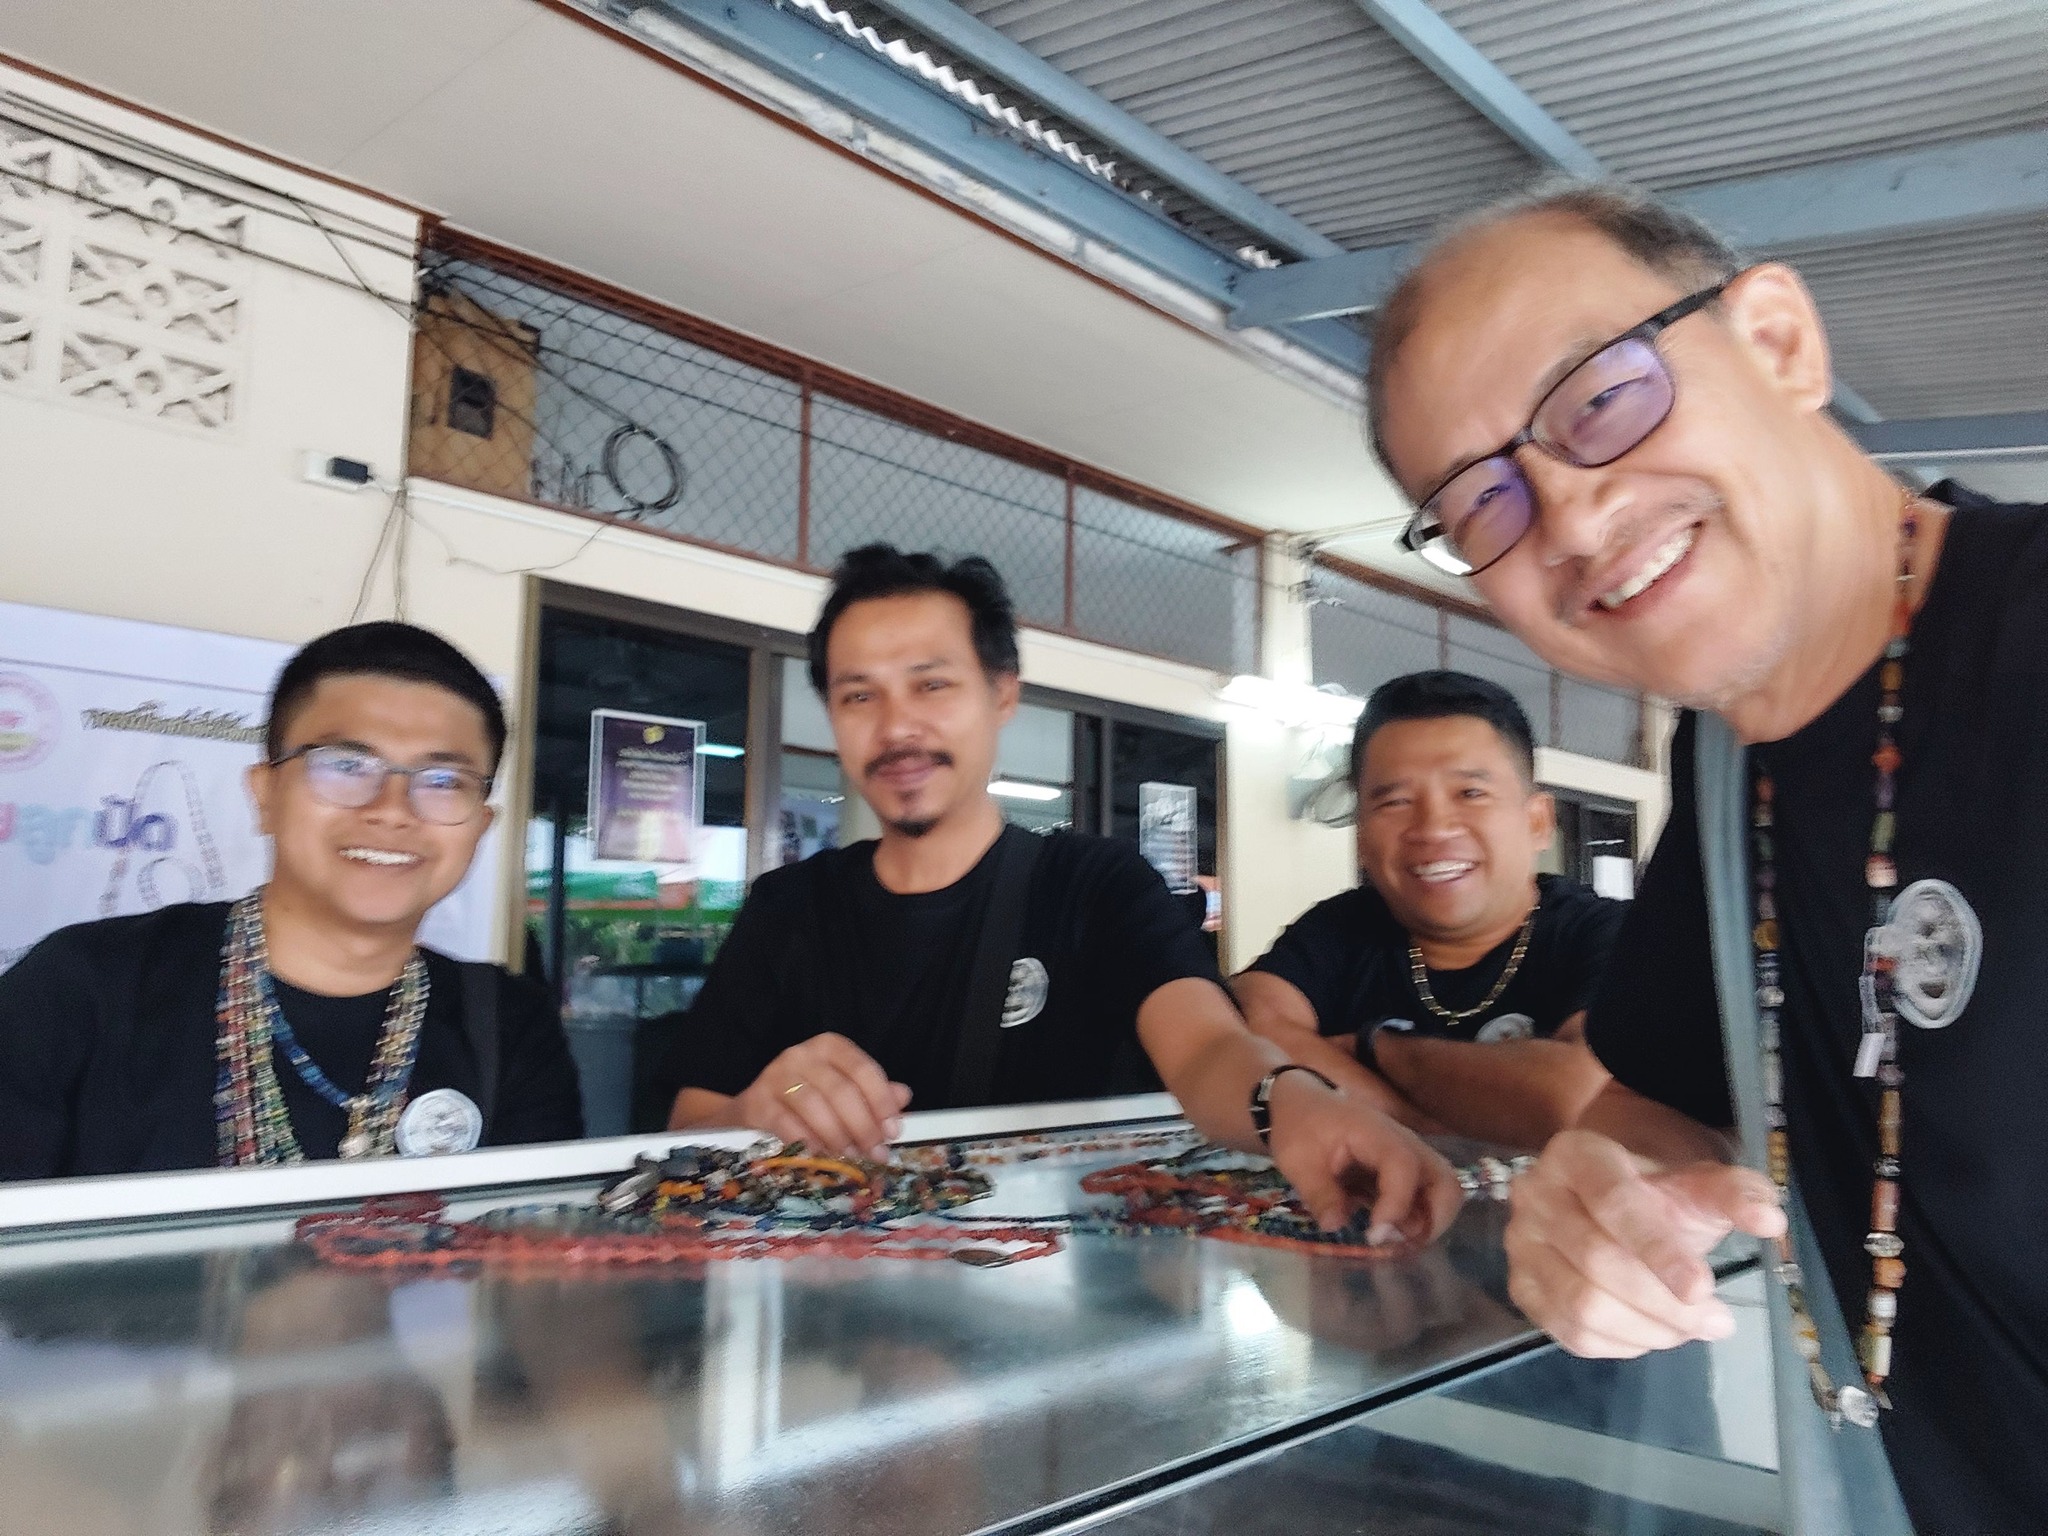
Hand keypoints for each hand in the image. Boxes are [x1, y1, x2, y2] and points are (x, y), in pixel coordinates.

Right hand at [728, 1034, 912, 1159]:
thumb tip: (903, 1096)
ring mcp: (776, 1076)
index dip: (881, 1102)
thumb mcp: (841, 1088)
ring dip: (839, 1137)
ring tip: (851, 1155)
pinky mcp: (757, 1101)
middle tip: (876, 1152)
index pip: (862, 1069)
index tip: (893, 1131)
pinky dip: (809, 1142)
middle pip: (841, 1090)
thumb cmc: (806, 1096)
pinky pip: (788, 1124)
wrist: (752, 1106)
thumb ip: (873, 1093)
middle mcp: (802, 1055)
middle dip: (863, 1126)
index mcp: (830, 1047)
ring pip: (816, 1107)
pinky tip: (822, 1155)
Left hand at [1264, 1073, 1464, 1244]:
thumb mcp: (1297, 1160)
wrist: (1304, 1105)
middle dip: (1433, 1220)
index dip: (1396, 1204)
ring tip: (1392, 1241)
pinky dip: (1417, 1219)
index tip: (1374, 1234)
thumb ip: (1318, 1192)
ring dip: (1428, 1222)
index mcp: (1375, 1133)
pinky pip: (1427, 1197)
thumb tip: (1336, 1226)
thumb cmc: (1301, 1126)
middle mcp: (1404, 1143)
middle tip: (1398, 1242)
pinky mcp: (1405, 1172)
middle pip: (1446, 1181)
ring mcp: (1409, 1157)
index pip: (1404, 1166)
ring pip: (1444, 1191)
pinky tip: (1387, 1232)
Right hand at [1505, 1128, 1786, 1357]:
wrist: (1613, 1194)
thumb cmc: (1659, 1189)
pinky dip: (1621, 1345)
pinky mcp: (1522, 1287)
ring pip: (1581, 1304)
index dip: (1658, 1249)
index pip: (1613, 1203)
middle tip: (1717, 1320)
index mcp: (1576, 1155)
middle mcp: (1535, 1194)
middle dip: (1663, 1303)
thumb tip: (1769, 1219)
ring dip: (1647, 1330)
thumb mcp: (1700, 1183)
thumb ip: (1735, 1194)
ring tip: (1691, 1329)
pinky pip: (1569, 1333)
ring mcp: (1520, 1243)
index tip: (1704, 1289)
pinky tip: (1654, 1334)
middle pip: (1596, 1262)